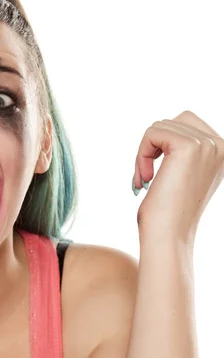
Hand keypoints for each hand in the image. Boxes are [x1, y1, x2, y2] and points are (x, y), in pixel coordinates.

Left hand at [133, 110, 223, 242]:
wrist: (168, 236)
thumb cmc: (168, 212)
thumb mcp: (182, 175)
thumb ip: (184, 151)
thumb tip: (169, 124)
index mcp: (223, 152)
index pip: (185, 123)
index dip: (161, 145)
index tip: (155, 174)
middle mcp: (222, 146)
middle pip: (173, 121)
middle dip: (152, 147)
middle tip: (145, 176)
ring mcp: (209, 145)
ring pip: (160, 127)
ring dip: (143, 154)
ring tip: (145, 180)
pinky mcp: (189, 147)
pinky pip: (151, 134)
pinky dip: (141, 155)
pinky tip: (145, 179)